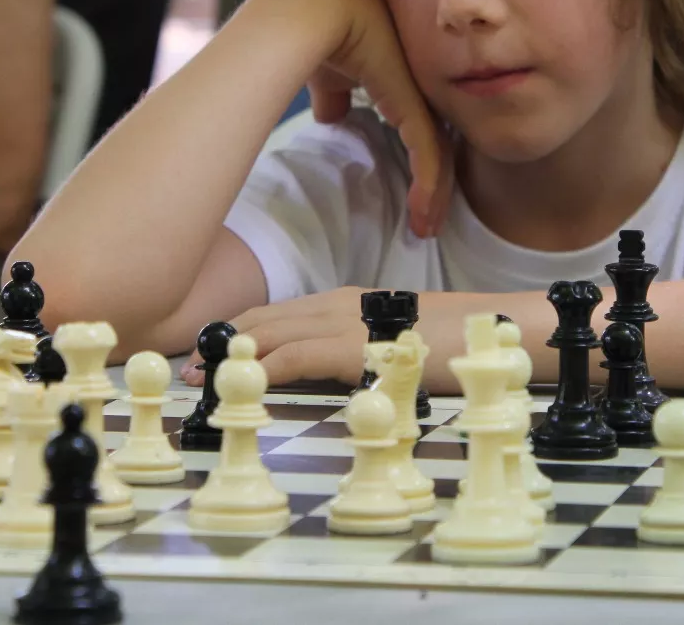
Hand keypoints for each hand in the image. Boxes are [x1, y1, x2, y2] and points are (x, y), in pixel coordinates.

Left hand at [178, 287, 488, 391]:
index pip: (273, 313)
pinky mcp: (355, 345)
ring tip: (201, 381)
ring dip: (232, 357)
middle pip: (261, 318)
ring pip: (270, 332)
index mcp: (342, 302)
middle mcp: (337, 303)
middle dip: (221, 344)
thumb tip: (322, 375)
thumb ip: (354, 353)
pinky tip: (245, 382)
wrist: (494, 330)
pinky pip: (296, 355)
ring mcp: (345, 320)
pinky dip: (263, 367)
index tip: (205, 357)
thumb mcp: (389, 345)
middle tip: (189, 372)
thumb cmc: (450, 343)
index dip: (234, 333)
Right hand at [294, 0, 454, 236]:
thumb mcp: (331, 70)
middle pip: (437, 140)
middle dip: (434, 185)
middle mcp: (420, 82)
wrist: (316, 6)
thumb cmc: (317, 29)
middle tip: (427, 221)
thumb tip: (330, 115)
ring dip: (433, 196)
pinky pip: (429, 155)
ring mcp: (423, 92)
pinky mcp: (416, 104)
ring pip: (439, 154)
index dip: (418, 159)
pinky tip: (420, 216)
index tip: (411, 194)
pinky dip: (427, 188)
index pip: (420, 121)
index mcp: (404, 73)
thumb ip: (336, 93)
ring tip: (425, 228)